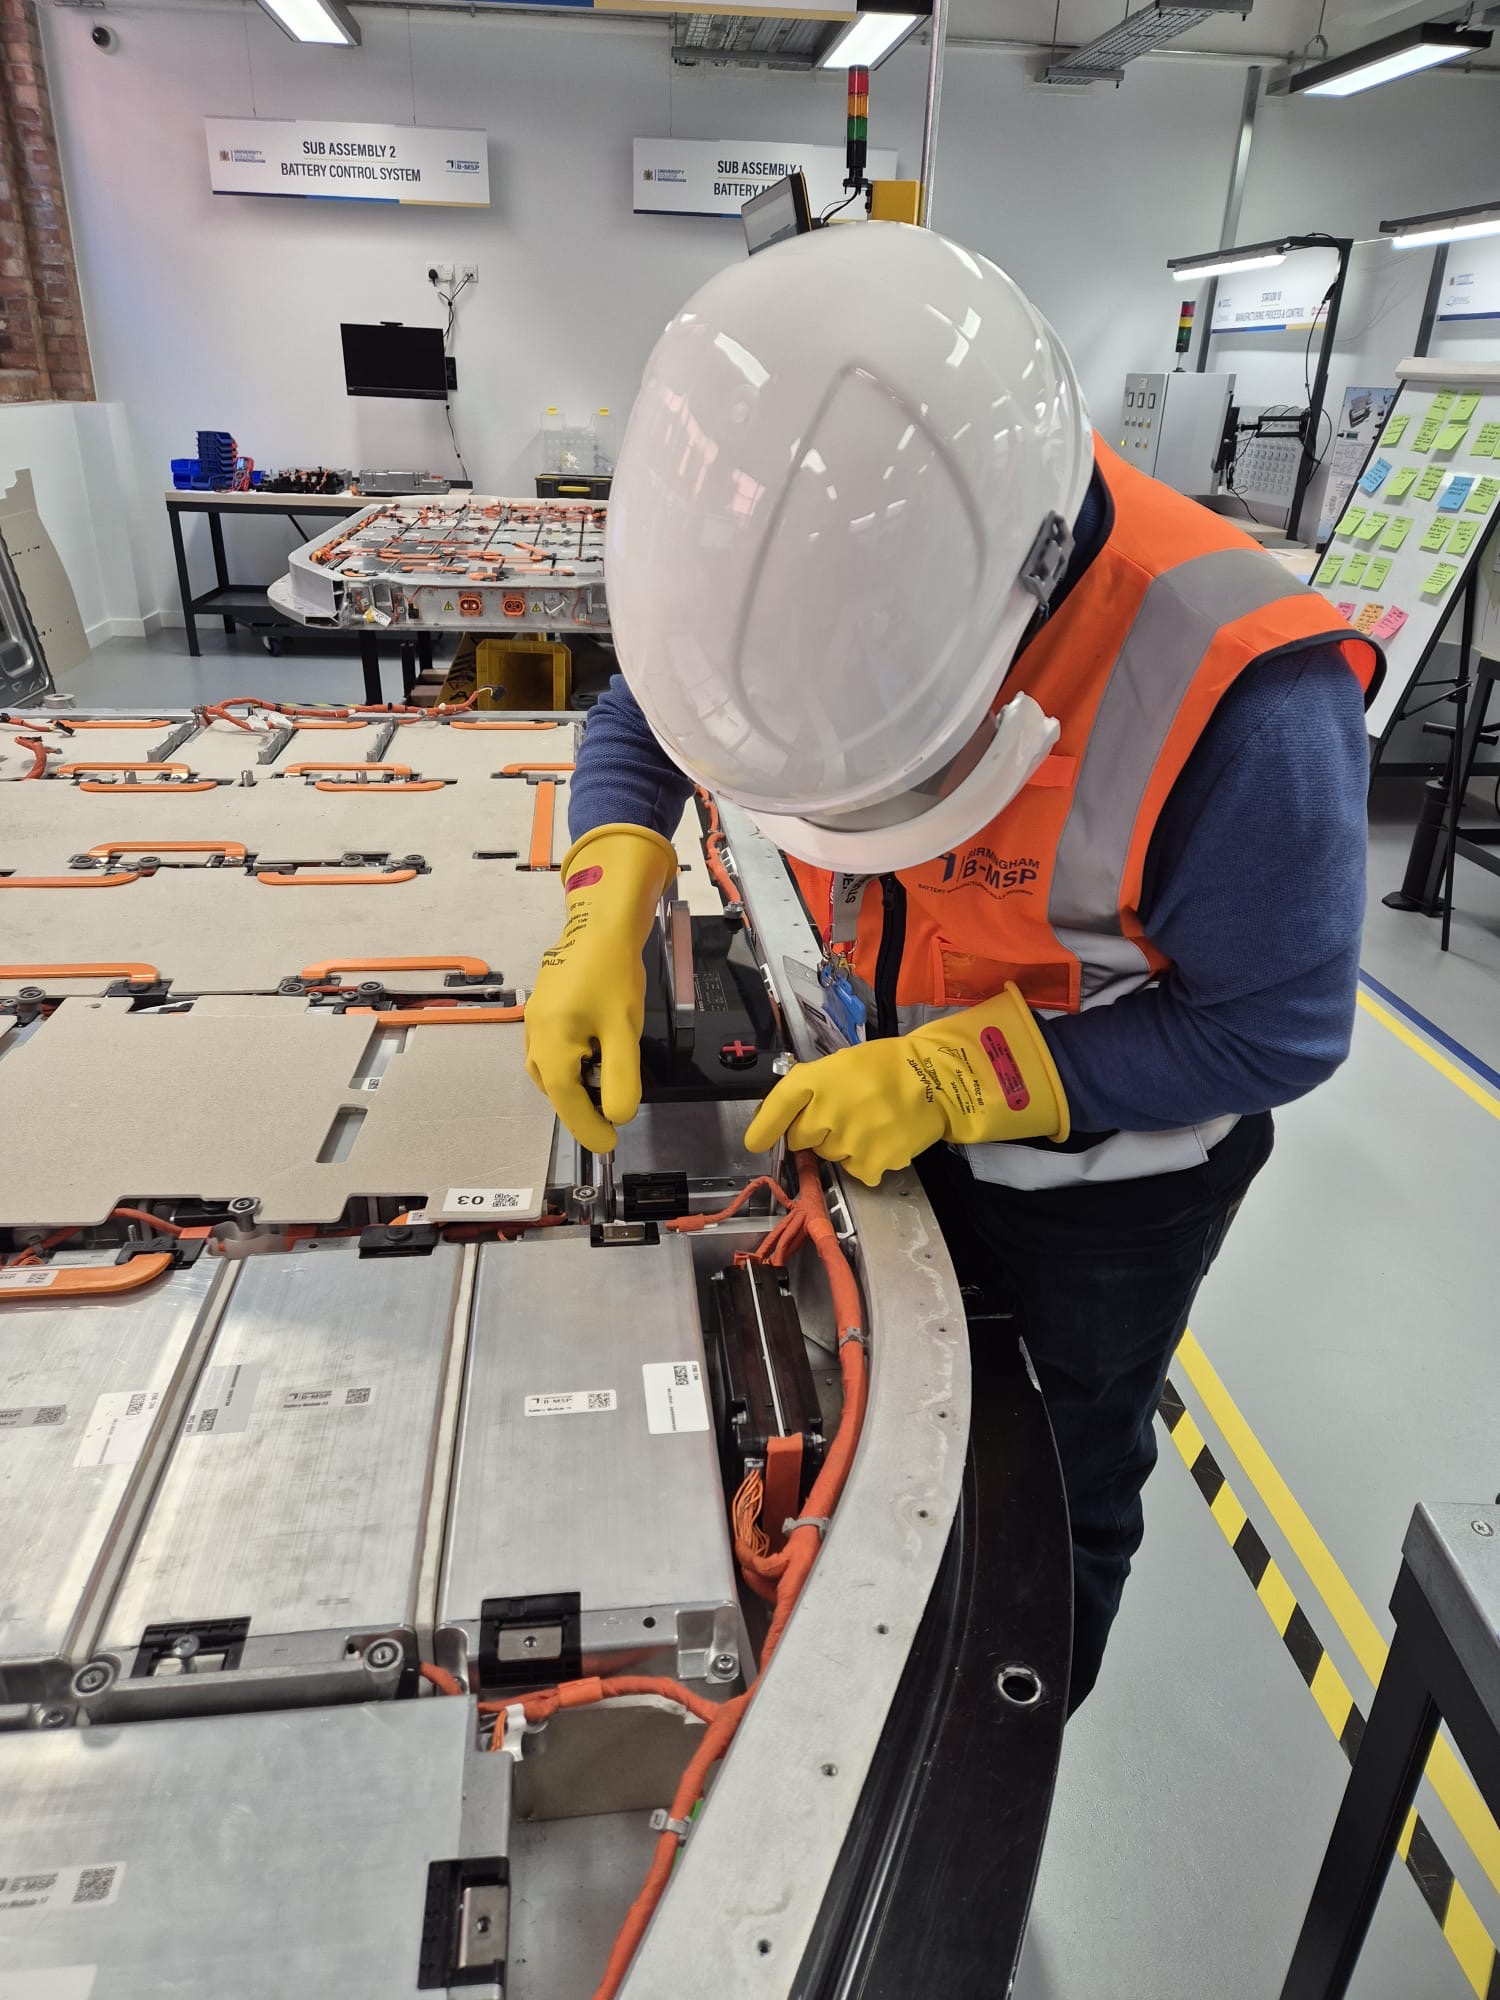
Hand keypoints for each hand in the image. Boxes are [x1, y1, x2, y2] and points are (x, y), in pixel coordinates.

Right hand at [523, 823, 677, 1152]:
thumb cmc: (614, 974)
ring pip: (551, 1072)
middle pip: (555, 1090)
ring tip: (605, 1092)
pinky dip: (571, 1067)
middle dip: (581, 1110)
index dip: (588, 1128)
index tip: (609, 1145)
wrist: (600, 922)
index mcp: (550, 1045)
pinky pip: (552, 1053)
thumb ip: (620, 1077)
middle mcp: (533, 1038)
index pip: (567, 1102)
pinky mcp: (542, 1012)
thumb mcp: (623, 1031)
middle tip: (612, 1121)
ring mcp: (534, 1024)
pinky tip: (594, 1059)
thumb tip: (616, 1116)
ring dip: (575, 1088)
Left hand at [743, 982, 1068, 1185]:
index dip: (764, 1127)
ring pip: (829, 1156)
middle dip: (814, 1131)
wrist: (938, 1081)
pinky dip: (865, 1161)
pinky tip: (882, 1139)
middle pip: (801, 1138)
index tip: (756, 1142)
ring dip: (841, 1145)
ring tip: (869, 1122)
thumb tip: (783, 1121)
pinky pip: (855, 1170)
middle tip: (841, 1115)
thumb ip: (812, 1089)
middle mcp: (828, 1110)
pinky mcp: (871, 1162)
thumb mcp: (842, 1065)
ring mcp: (850, 1139)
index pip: (778, 1106)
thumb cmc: (886, 1068)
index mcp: (817, 1079)